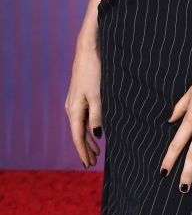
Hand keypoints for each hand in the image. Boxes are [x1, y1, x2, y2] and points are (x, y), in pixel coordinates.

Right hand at [64, 40, 102, 167]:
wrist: (88, 50)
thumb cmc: (94, 71)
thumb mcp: (98, 95)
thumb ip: (98, 116)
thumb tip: (96, 135)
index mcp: (74, 110)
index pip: (77, 137)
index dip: (83, 152)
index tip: (88, 164)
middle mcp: (71, 107)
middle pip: (78, 133)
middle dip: (85, 149)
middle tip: (92, 163)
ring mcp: (75, 101)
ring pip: (81, 125)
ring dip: (88, 139)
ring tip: (96, 151)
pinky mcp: (80, 94)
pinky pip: (83, 116)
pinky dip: (89, 127)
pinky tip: (96, 131)